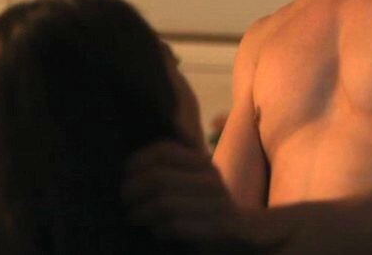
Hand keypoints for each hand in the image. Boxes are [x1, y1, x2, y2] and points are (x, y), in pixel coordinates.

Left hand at [121, 140, 249, 245]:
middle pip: (158, 179)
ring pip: (163, 203)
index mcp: (203, 162)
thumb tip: (154, 139)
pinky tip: (155, 230)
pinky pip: (176, 226)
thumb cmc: (209, 203)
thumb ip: (177, 160)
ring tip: (134, 216)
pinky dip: (159, 229)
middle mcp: (210, 179)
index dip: (138, 161)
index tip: (126, 173)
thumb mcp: (198, 176)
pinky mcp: (216, 228)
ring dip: (142, 212)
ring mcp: (215, 204)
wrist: (246, 231)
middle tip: (125, 200)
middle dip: (133, 190)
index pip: (163, 151)